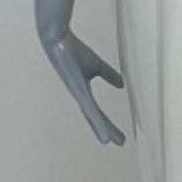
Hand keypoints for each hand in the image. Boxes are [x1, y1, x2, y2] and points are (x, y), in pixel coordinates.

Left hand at [42, 29, 126, 144]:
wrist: (59, 39)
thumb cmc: (73, 51)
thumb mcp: (97, 66)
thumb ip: (109, 75)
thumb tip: (122, 84)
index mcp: (83, 93)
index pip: (96, 113)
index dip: (106, 124)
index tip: (117, 134)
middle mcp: (80, 97)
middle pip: (94, 118)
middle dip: (105, 130)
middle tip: (119, 143)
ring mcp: (78, 94)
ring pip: (91, 116)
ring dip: (100, 129)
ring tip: (109, 142)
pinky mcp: (78, 89)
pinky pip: (89, 108)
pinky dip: (96, 121)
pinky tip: (102, 127)